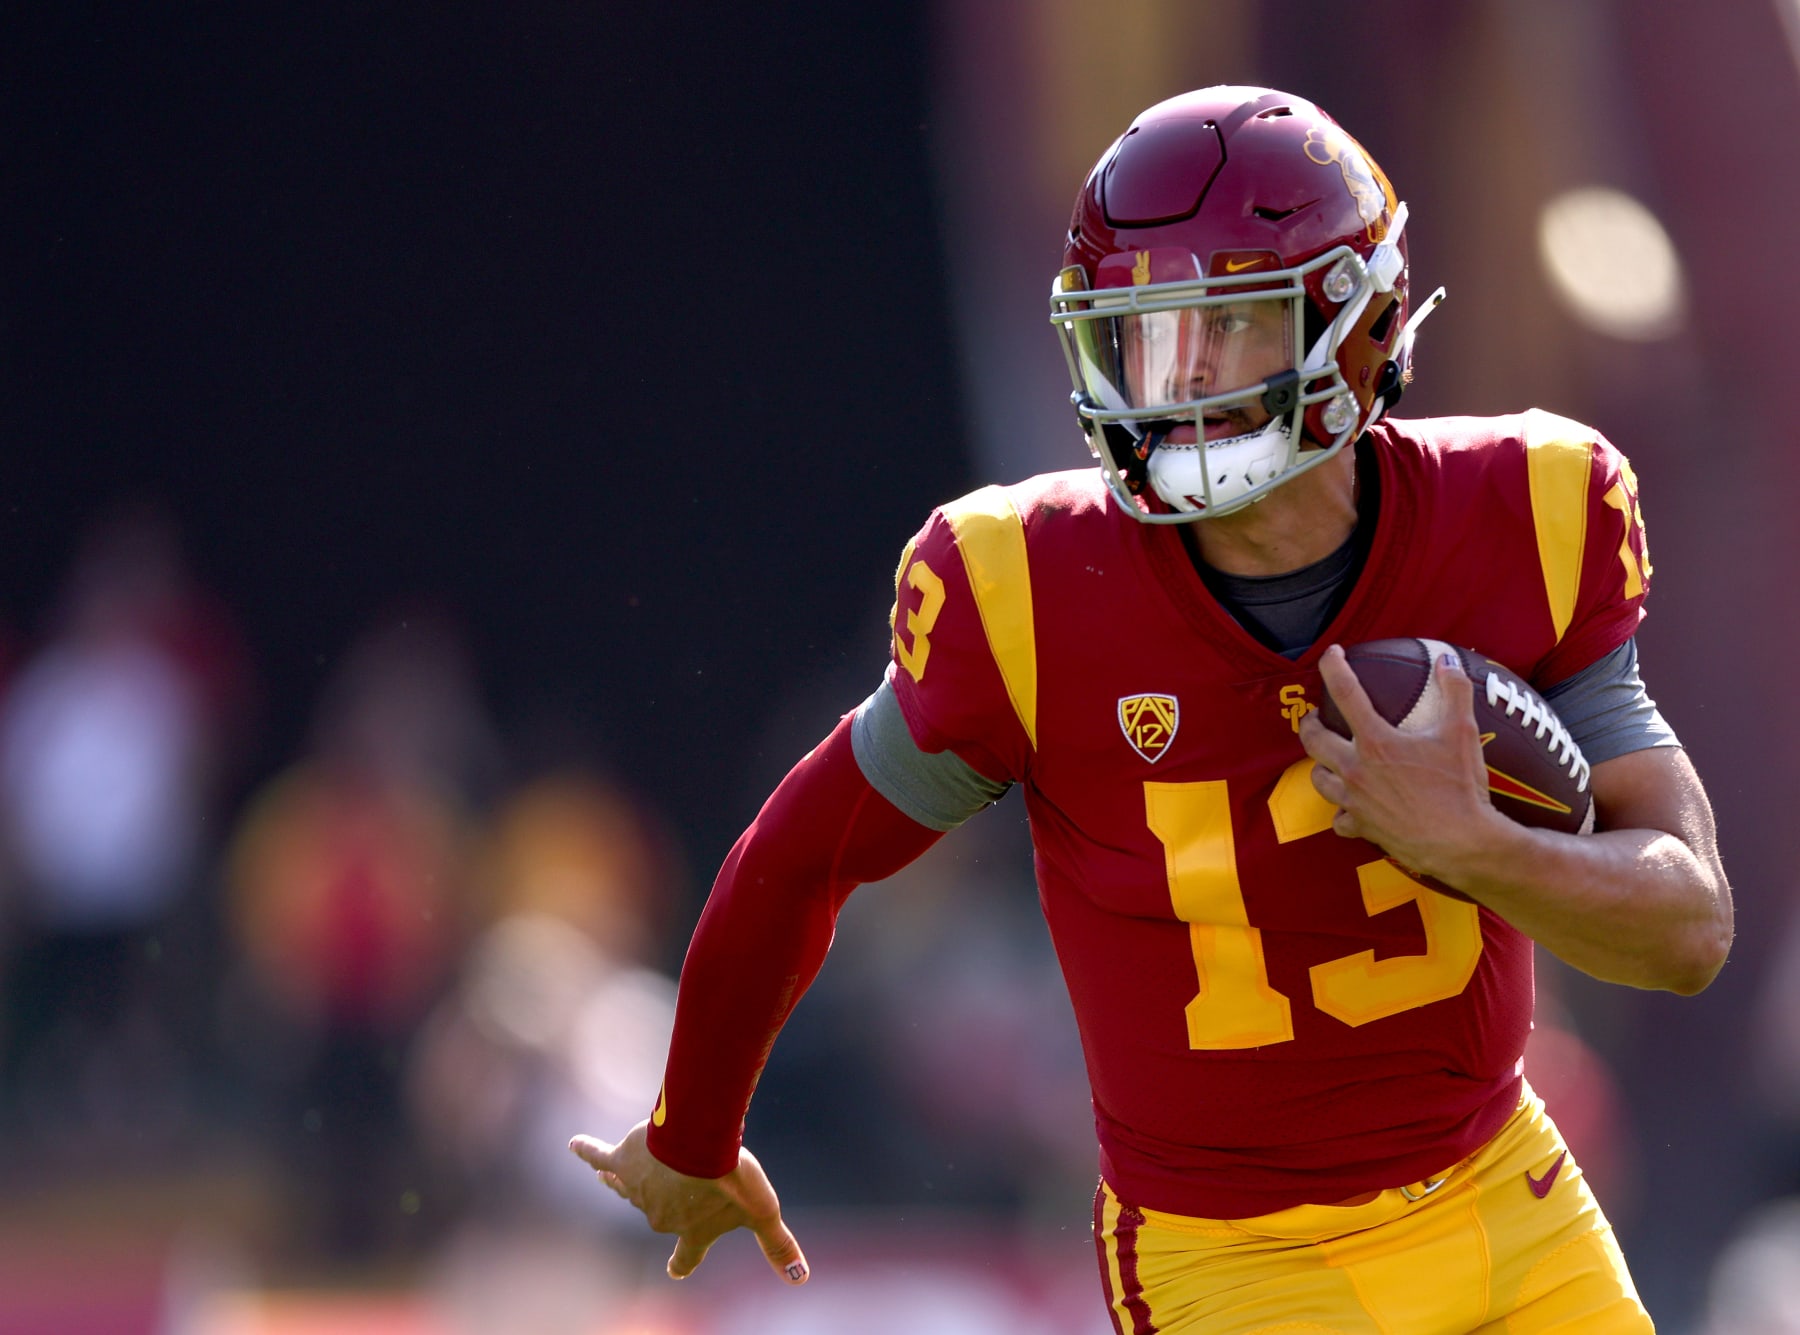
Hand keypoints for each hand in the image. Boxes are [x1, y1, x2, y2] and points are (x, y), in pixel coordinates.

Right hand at [569, 1121, 808, 1285]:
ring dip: (622, 1181)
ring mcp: (638, 1190)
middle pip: (658, 1213)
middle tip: (668, 1178)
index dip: (683, 1263)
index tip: (677, 1271)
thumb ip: (778, 1245)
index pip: (687, 1255)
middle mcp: (662, 1217)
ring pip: (628, 1188)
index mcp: (692, 1231)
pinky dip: (588, 1152)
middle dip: (659, 1200)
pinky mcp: (624, 1162)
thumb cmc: (732, 1179)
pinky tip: (575, 1144)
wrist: (700, 1142)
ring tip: (607, 1174)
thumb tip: (801, 1279)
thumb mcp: (763, 1212)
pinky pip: (600, 1158)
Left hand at [1297, 644, 1507, 882]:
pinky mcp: (1361, 828)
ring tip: (1329, 759)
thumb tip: (1447, 660)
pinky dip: (1342, 812)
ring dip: (1320, 766)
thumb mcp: (1462, 733)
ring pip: (1319, 780)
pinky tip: (1350, 808)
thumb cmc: (1460, 788)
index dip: (1333, 668)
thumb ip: (1455, 691)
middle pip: (1313, 740)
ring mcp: (1354, 801)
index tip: (1332, 654)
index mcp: (1376, 742)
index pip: (1345, 693)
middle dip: (1309, 724)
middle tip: (1316, 717)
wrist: (1461, 843)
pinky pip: (1339, 819)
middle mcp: (1356, 770)